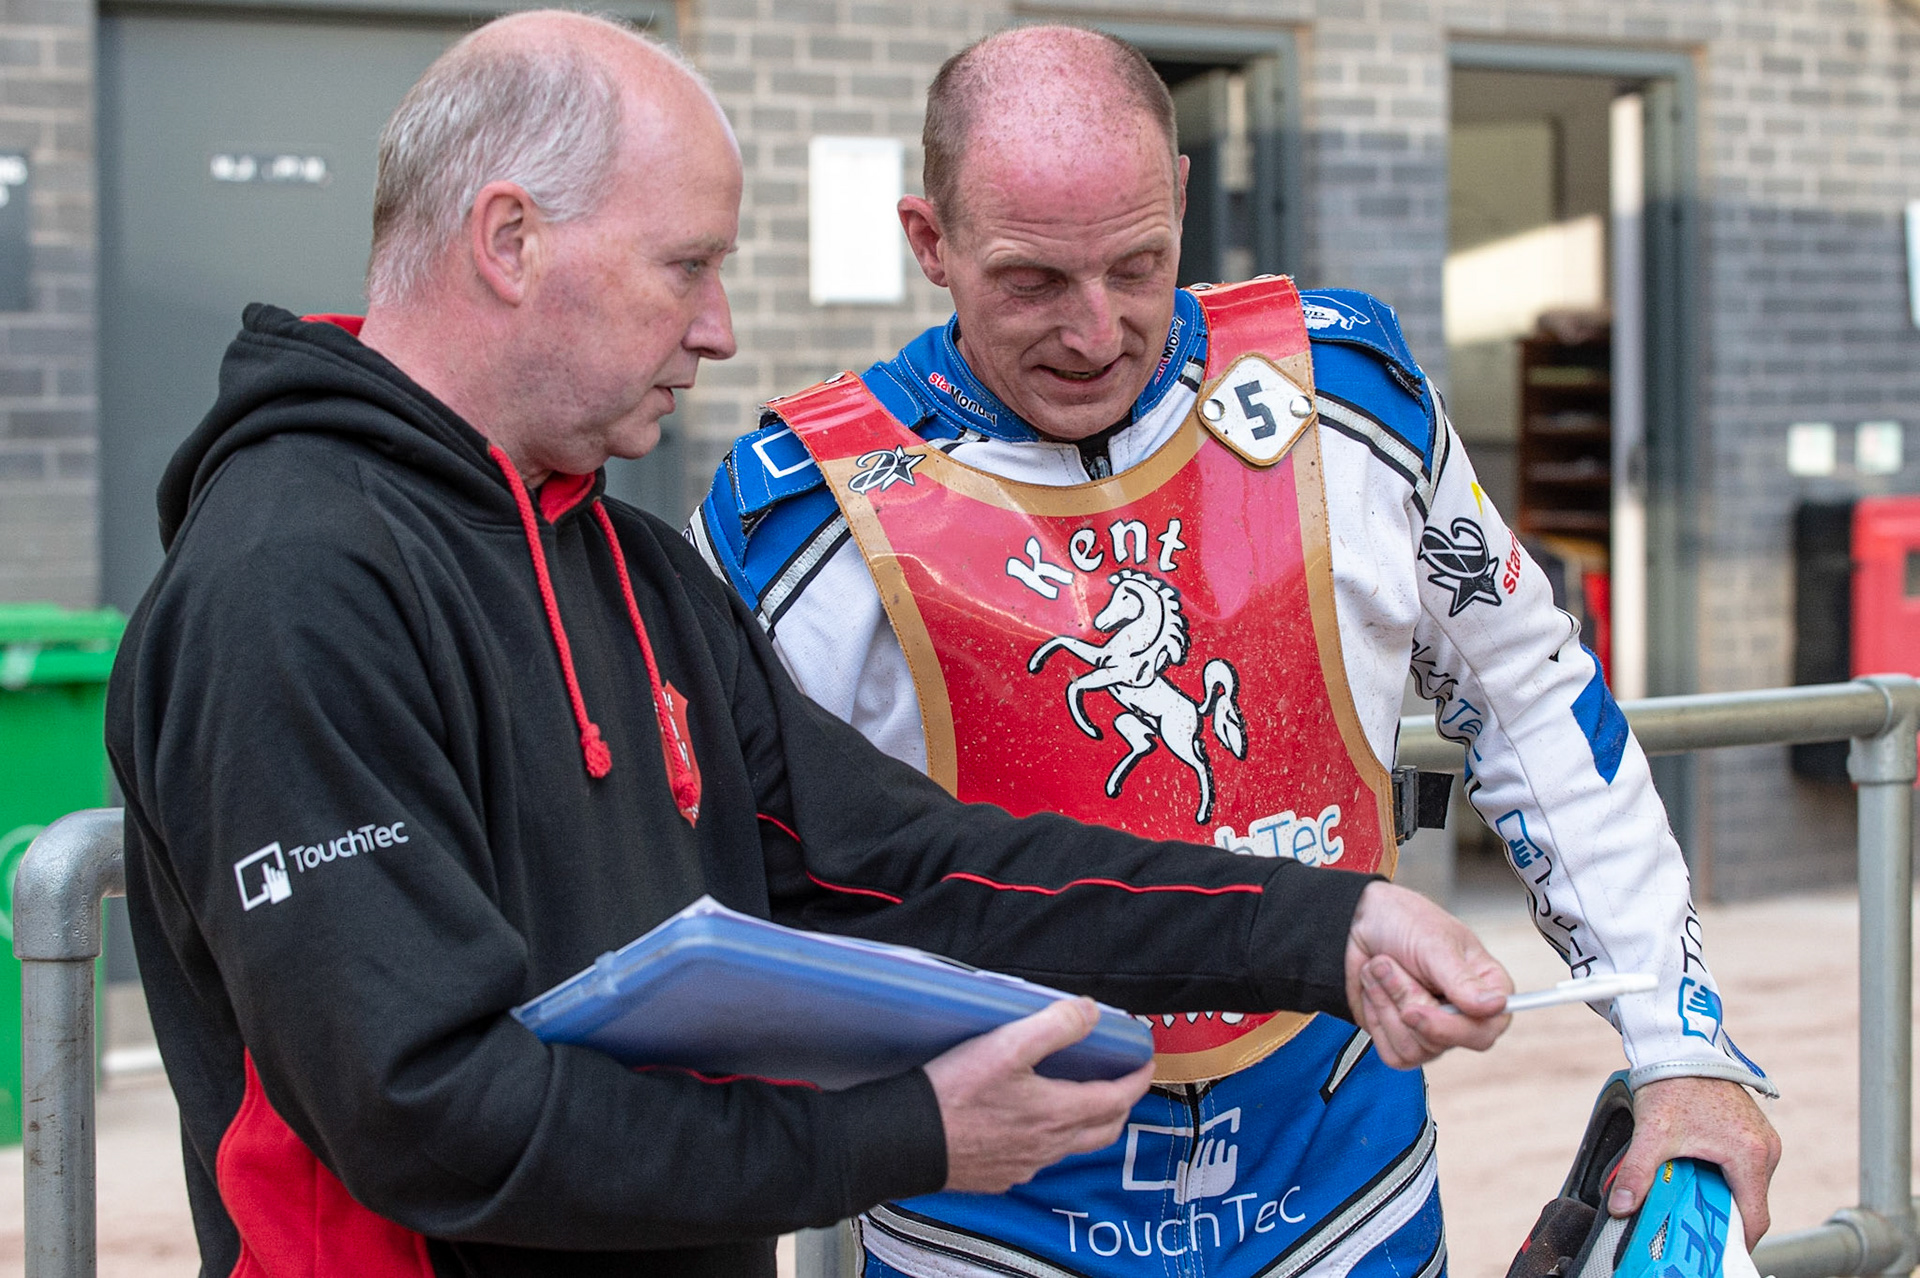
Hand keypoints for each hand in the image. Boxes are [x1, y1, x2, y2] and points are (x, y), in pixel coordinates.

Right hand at [924, 997, 1153, 1192]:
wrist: (907, 1141)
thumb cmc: (955, 1093)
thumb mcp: (1006, 1046)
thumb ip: (1054, 1025)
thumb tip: (1091, 1012)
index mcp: (1058, 1113)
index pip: (1117, 1099)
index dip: (1137, 1079)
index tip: (1145, 1064)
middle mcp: (1049, 1145)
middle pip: (1103, 1130)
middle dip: (1120, 1106)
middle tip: (1121, 1085)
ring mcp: (1025, 1165)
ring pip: (1071, 1147)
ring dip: (1086, 1124)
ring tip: (1080, 1102)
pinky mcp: (1000, 1175)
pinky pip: (1038, 1159)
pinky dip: (1050, 1140)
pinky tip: (1031, 1126)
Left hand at [1344, 881, 1511, 1067]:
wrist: (1359, 920)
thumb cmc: (1405, 922)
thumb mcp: (1434, 944)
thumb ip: (1462, 980)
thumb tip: (1496, 1007)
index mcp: (1486, 988)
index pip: (1484, 1031)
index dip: (1451, 1028)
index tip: (1414, 1010)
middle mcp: (1463, 1015)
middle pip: (1440, 1041)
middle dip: (1404, 1000)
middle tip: (1387, 965)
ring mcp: (1433, 1030)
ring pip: (1412, 1049)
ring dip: (1385, 1003)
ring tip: (1380, 967)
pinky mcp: (1402, 1038)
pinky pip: (1391, 1052)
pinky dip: (1375, 1018)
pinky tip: (1374, 989)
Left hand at [1609, 1076, 1780, 1249]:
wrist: (1679, 1046)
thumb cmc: (1672, 1085)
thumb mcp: (1652, 1133)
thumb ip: (1637, 1174)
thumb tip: (1620, 1206)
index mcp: (1751, 1156)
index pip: (1755, 1219)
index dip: (1736, 1241)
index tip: (1714, 1248)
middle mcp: (1767, 1148)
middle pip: (1751, 1203)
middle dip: (1723, 1216)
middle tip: (1694, 1223)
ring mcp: (1763, 1138)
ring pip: (1747, 1185)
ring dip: (1723, 1194)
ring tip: (1691, 1196)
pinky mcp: (1754, 1129)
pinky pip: (1745, 1165)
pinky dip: (1725, 1175)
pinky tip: (1698, 1173)